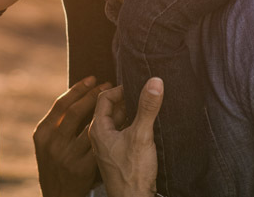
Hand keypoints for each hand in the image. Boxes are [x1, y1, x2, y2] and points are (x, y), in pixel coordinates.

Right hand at [35, 76, 113, 196]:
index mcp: (43, 133)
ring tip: (120, 99)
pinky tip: (122, 121)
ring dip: (108, 110)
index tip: (93, 78)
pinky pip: (101, 143)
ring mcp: (67, 156)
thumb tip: (78, 95)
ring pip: (91, 126)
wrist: (59, 196)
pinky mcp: (81, 168)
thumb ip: (59, 124)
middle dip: (95, 95)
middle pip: (76, 111)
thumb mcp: (50, 144)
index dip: (78, 89)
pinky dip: (113, 130)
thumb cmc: (57, 166)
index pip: (61, 104)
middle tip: (110, 84)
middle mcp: (53, 143)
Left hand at [89, 78, 162, 196]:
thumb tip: (154, 81)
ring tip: (147, 108)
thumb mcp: (142, 135)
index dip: (120, 89)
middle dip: (126, 99)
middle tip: (144, 94)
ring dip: (131, 113)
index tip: (137, 87)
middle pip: (110, 109)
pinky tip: (146, 127)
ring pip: (118, 122)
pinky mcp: (118, 156)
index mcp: (99, 130)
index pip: (104, 98)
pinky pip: (123, 133)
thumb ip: (147, 108)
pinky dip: (133, 126)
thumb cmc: (132, 173)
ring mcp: (109, 148)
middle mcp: (100, 138)